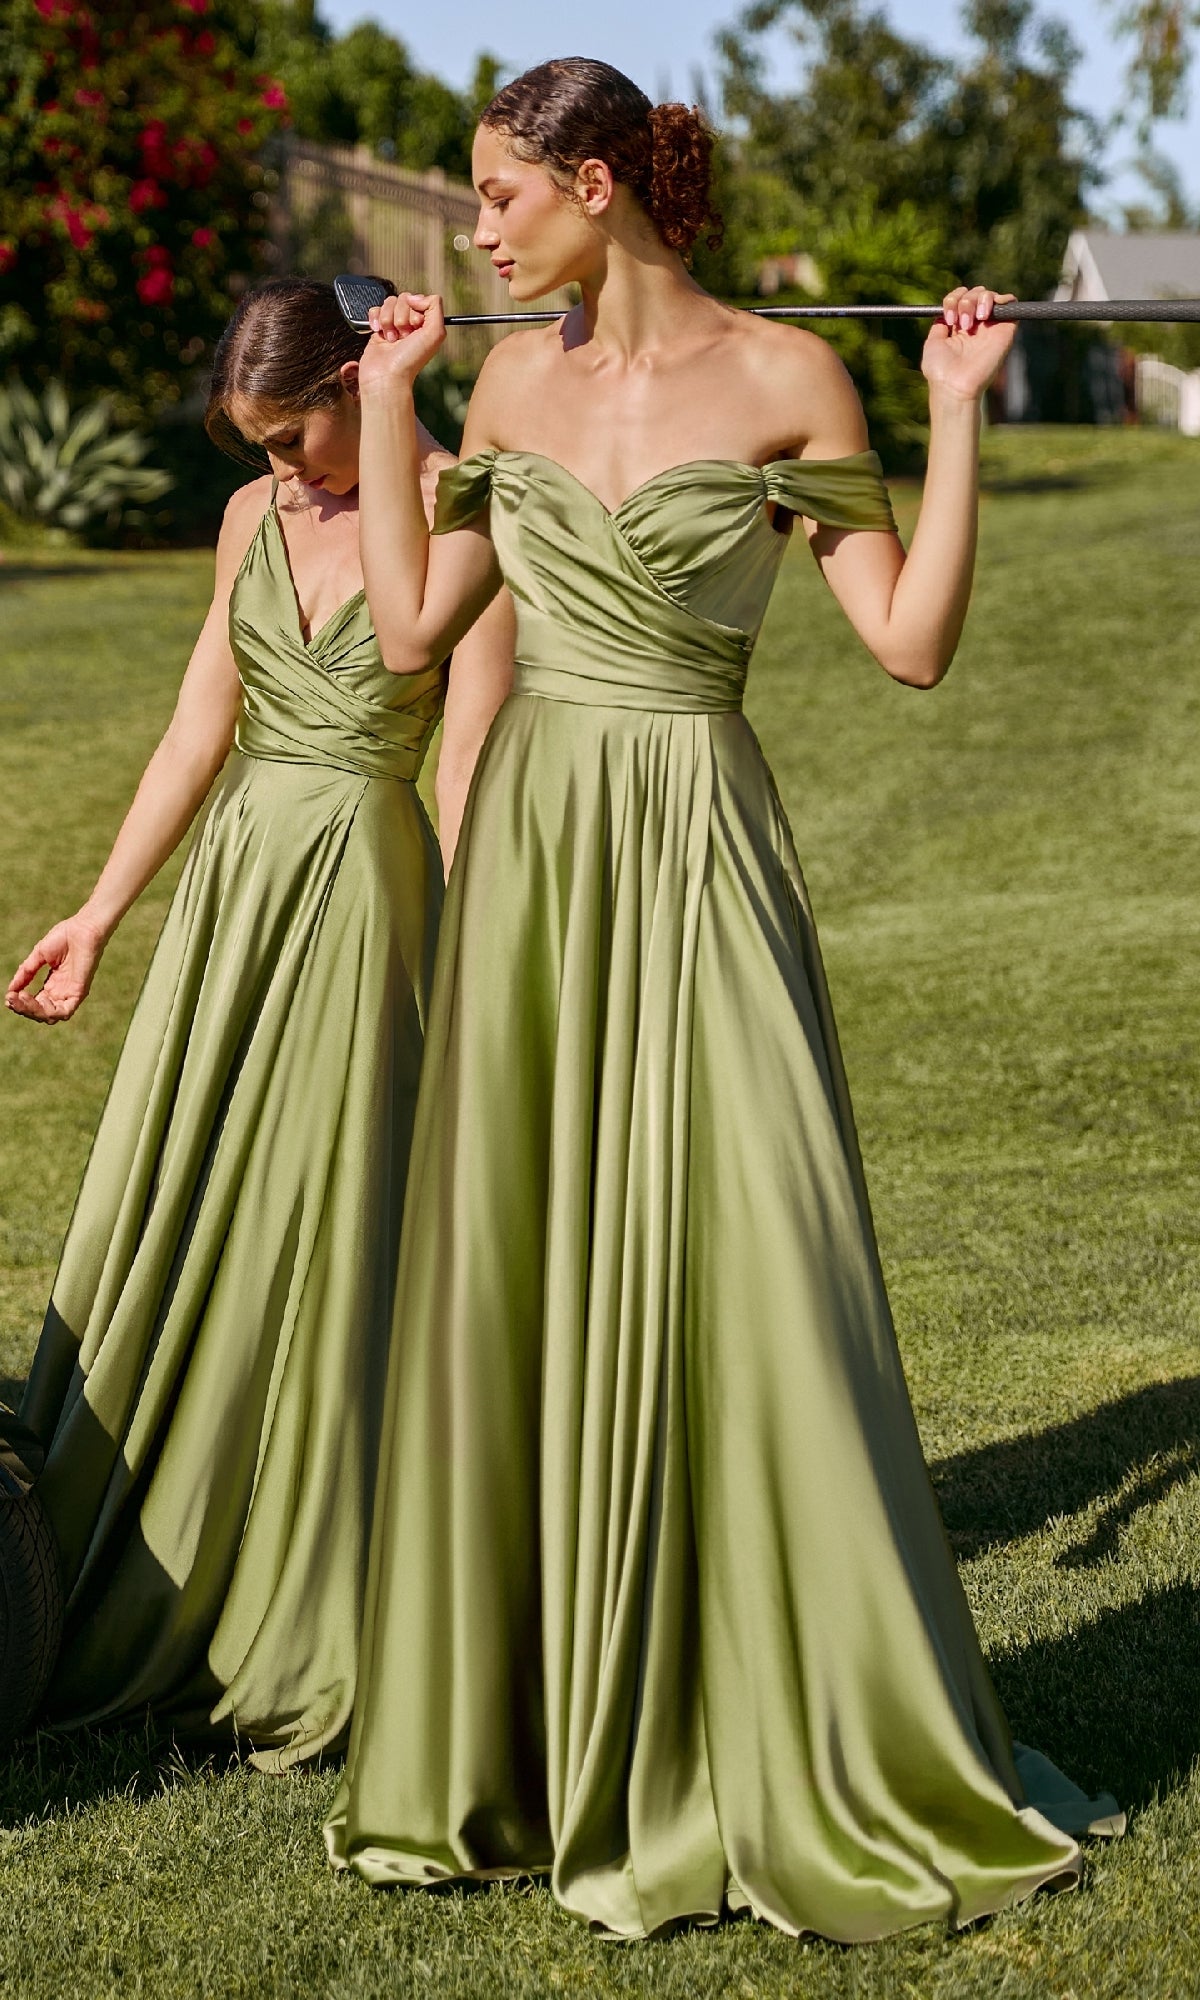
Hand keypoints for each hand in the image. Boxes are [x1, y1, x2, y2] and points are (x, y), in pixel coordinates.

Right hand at [5, 913, 106, 1023]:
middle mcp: (61, 992)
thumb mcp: (38, 957)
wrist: (82, 928)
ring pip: (50, 1016)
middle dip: (23, 1008)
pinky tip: (39, 999)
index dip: (21, 1004)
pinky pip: (65, 1012)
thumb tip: (10, 990)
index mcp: (53, 985)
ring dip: (32, 1011)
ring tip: (21, 997)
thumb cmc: (64, 937)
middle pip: (40, 1013)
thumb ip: (26, 973)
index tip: (9, 996)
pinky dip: (49, 1011)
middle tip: (11, 998)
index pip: (35, 1003)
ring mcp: (71, 993)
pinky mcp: (79, 992)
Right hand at [357, 292, 446, 396]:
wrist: (386, 376)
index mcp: (426, 324)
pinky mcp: (378, 328)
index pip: (419, 299)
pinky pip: (375, 309)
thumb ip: (435, 307)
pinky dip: (376, 319)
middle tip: (403, 337)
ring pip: (389, 302)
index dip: (415, 311)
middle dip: (401, 317)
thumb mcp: (435, 332)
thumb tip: (415, 297)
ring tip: (391, 339)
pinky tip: (379, 333)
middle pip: (404, 298)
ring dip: (388, 320)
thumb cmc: (410, 359)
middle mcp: (411, 324)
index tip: (415, 327)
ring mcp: (394, 325)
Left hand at [922, 285, 1016, 402]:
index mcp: (959, 327)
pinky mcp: (1005, 328)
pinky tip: (985, 314)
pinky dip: (999, 299)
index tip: (948, 317)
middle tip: (958, 321)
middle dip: (964, 300)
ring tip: (973, 321)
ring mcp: (991, 326)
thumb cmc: (941, 371)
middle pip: (974, 293)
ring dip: (977, 299)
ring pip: (989, 295)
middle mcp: (976, 325)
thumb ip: (939, 324)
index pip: (961, 298)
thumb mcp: (933, 343)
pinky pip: (1010, 301)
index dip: (953, 299)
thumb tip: (943, 312)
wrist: (955, 386)